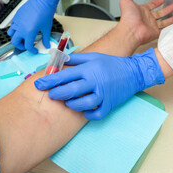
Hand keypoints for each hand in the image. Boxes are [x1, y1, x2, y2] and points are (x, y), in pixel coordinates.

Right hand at [7, 0, 67, 53]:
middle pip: (15, 41)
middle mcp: (20, 28)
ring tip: (23, 37)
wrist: (42, 1)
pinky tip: (23, 28)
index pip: (27, 46)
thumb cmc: (45, 14)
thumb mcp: (46, 29)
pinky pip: (12, 25)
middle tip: (26, 46)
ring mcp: (17, 22)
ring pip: (11, 33)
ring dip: (16, 37)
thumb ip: (45, 39)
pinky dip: (15, 29)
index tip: (35, 50)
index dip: (32, 50)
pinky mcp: (16, 16)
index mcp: (28, 33)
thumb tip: (47, 46)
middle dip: (20, 46)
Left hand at [34, 48, 163, 119]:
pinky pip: (97, 114)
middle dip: (57, 93)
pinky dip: (88, 115)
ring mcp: (104, 94)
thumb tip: (60, 59)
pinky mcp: (110, 104)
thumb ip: (76, 59)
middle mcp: (96, 82)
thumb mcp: (94, 56)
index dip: (50, 80)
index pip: (65, 75)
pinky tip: (84, 111)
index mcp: (90, 69)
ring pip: (83, 104)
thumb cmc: (112, 64)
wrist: (133, 72)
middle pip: (71, 91)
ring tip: (68, 102)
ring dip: (72, 104)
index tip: (39, 84)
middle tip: (51, 95)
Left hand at [119, 0, 172, 44]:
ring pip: (164, 22)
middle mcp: (147, 19)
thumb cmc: (128, 17)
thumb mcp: (126, 0)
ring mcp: (152, 26)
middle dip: (167, 9)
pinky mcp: (156, 33)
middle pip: (160, 13)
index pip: (151, 6)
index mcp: (142, 11)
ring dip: (171, 19)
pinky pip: (165, 30)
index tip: (162, 0)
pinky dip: (171, 27)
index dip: (156, 3)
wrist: (131, 30)